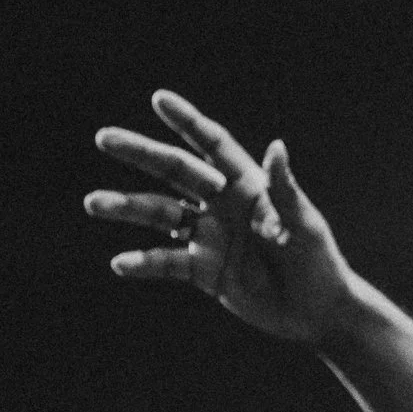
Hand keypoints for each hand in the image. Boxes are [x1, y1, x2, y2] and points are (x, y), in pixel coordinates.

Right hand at [85, 90, 361, 346]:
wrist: (317, 313)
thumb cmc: (319, 263)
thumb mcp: (303, 226)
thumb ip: (284, 190)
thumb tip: (276, 146)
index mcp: (248, 187)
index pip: (213, 146)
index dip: (188, 122)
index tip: (159, 99)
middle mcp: (223, 205)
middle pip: (175, 172)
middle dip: (141, 153)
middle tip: (104, 137)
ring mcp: (210, 237)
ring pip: (160, 215)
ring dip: (128, 207)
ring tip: (94, 203)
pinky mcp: (204, 271)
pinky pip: (166, 263)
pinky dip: (143, 262)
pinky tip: (120, 263)